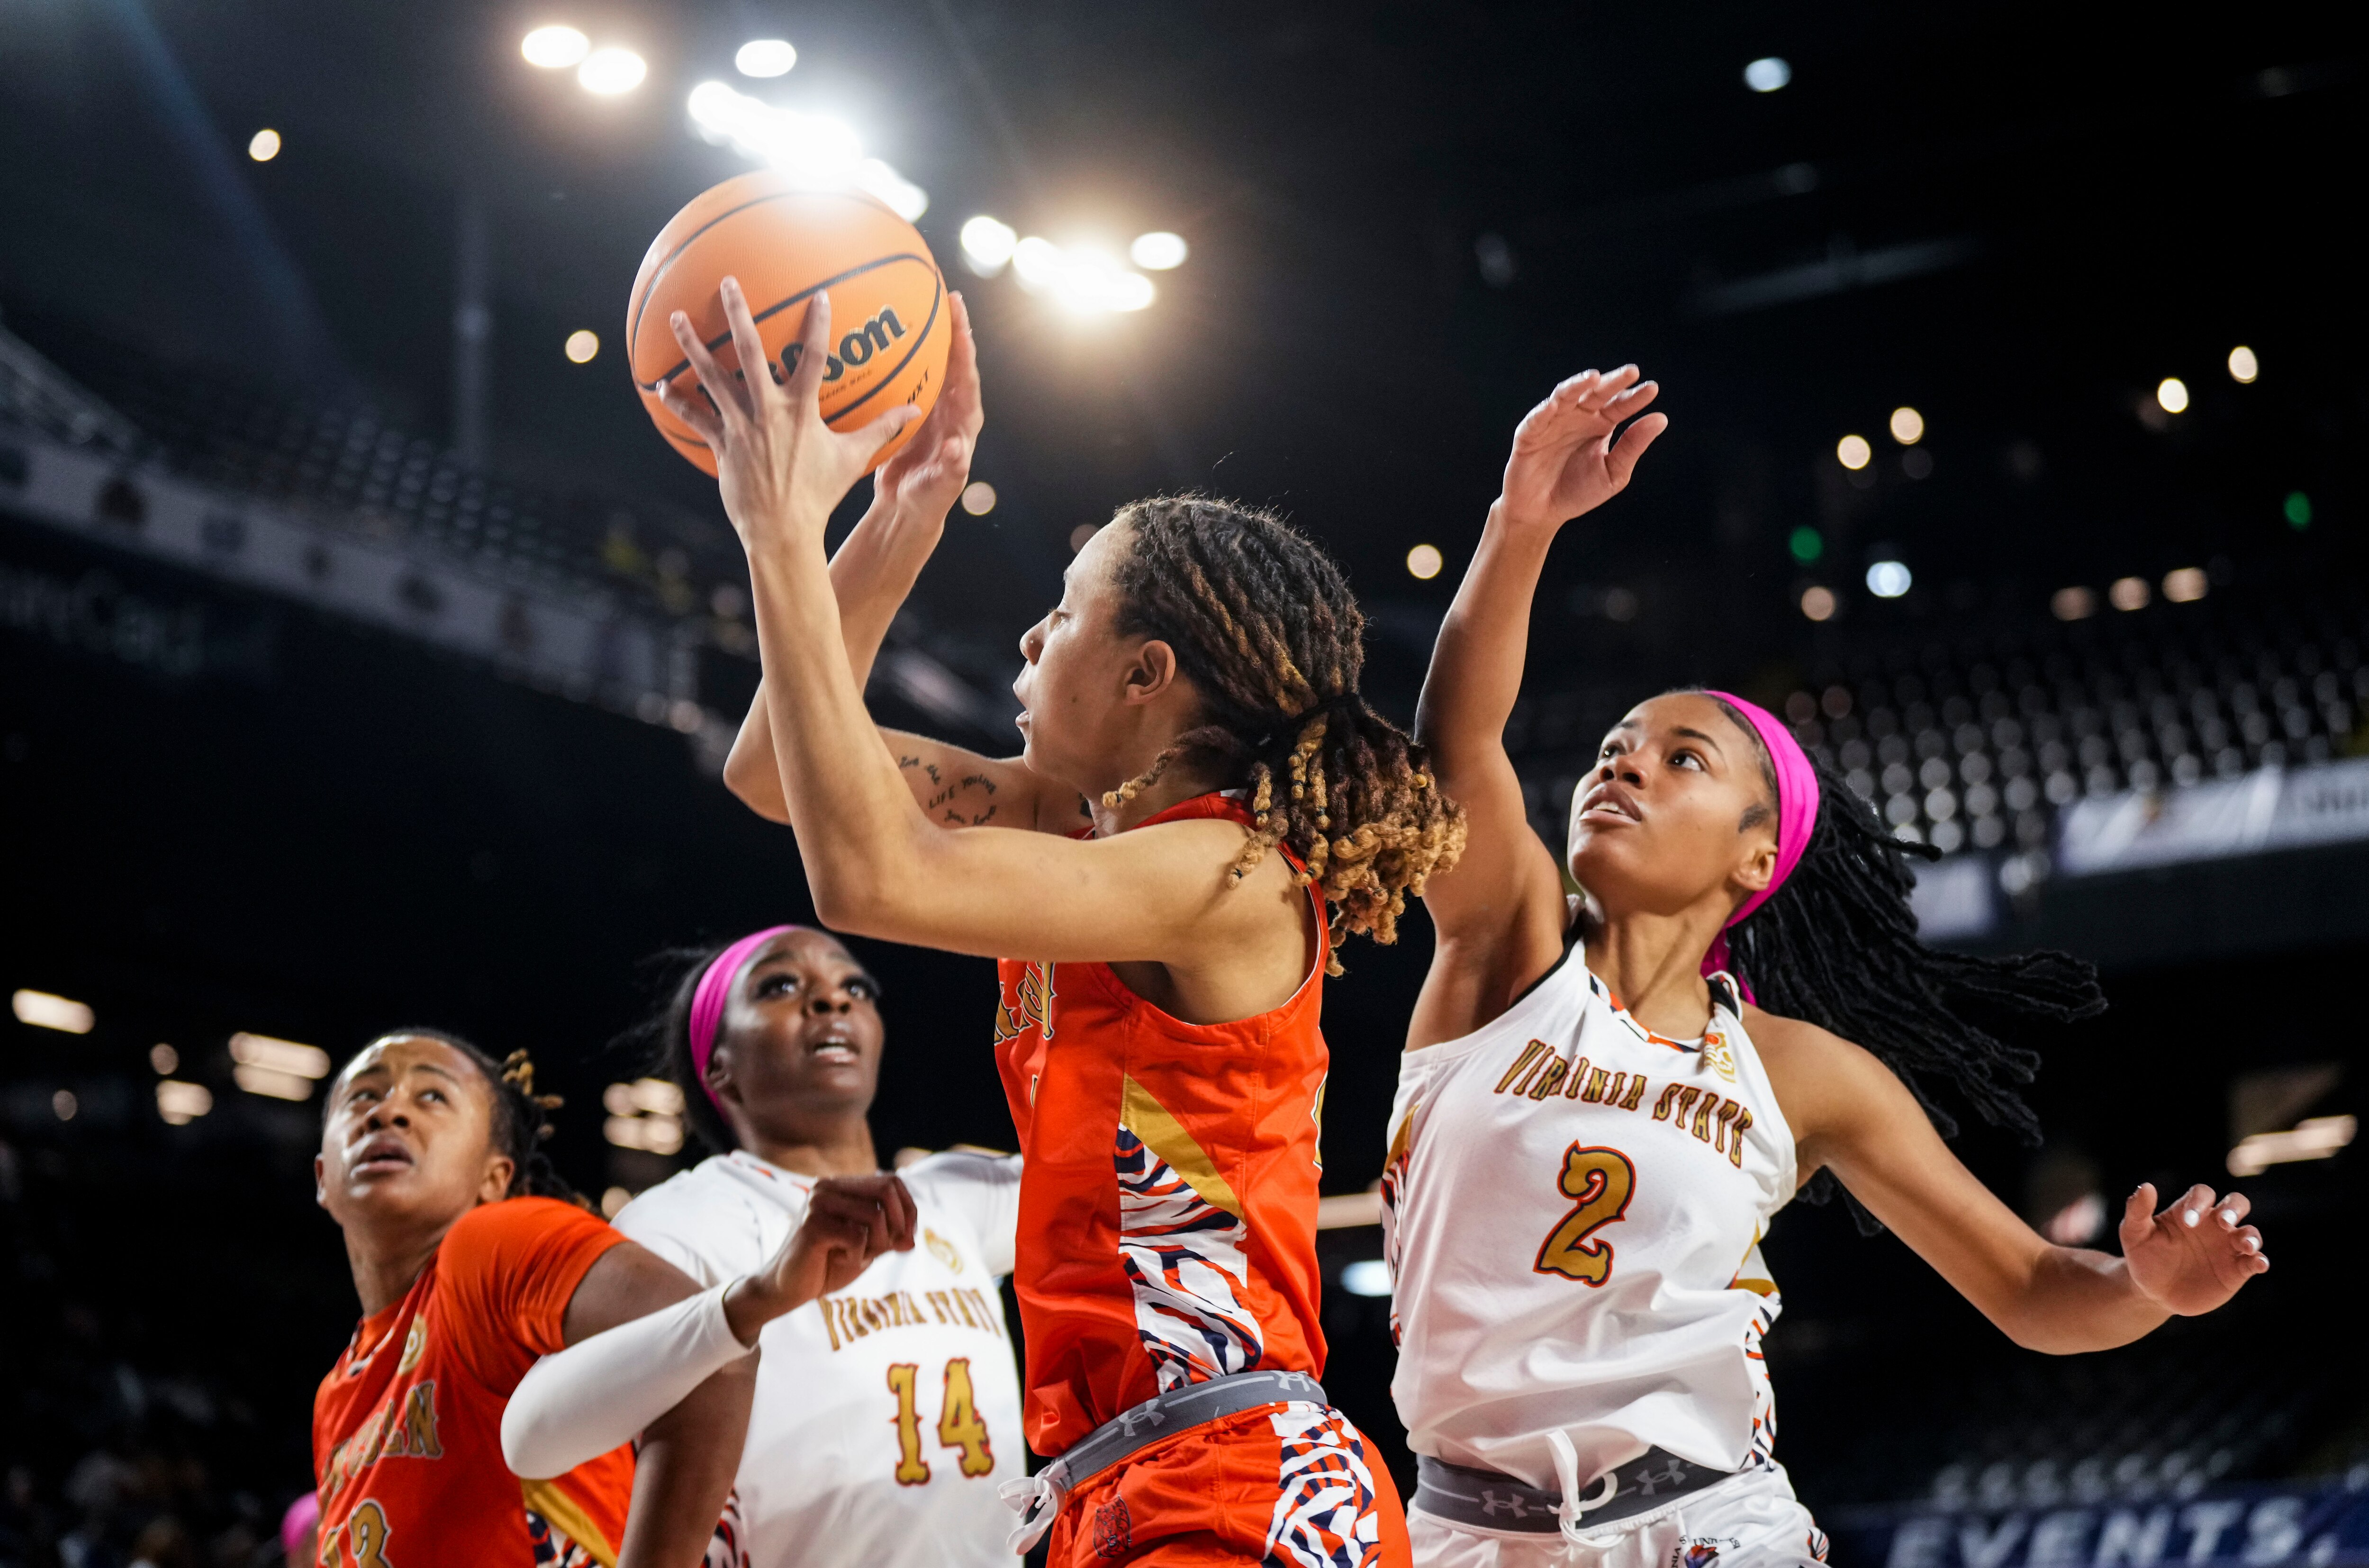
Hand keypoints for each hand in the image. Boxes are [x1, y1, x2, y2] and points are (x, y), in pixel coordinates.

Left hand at [655, 279, 920, 548]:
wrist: (783, 530)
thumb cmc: (820, 494)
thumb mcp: (854, 459)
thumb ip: (881, 429)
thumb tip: (914, 411)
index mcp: (801, 410)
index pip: (814, 357)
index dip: (818, 325)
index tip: (818, 295)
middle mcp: (767, 410)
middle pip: (748, 351)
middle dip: (737, 314)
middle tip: (726, 283)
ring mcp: (740, 426)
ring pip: (711, 377)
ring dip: (692, 345)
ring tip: (675, 318)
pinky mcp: (721, 445)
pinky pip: (695, 418)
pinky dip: (677, 401)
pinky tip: (659, 386)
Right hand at [726, 1174, 917, 1341]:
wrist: (786, 1290)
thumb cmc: (826, 1266)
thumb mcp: (866, 1248)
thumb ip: (890, 1237)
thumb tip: (911, 1240)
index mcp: (840, 1185)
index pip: (892, 1182)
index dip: (908, 1210)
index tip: (905, 1239)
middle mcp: (827, 1186)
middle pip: (887, 1191)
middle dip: (896, 1225)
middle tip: (882, 1250)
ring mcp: (818, 1203)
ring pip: (876, 1216)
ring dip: (876, 1245)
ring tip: (855, 1257)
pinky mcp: (813, 1225)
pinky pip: (858, 1237)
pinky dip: (858, 1256)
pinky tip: (837, 1260)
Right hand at [871, 292, 982, 524]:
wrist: (907, 506)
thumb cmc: (927, 499)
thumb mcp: (938, 486)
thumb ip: (950, 468)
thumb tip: (957, 448)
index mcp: (963, 423)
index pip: (967, 380)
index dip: (965, 352)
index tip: (962, 324)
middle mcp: (952, 409)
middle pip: (955, 362)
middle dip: (954, 329)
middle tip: (948, 296)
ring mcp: (932, 407)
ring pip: (934, 364)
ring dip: (930, 335)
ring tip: (922, 302)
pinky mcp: (912, 409)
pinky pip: (909, 376)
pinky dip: (902, 356)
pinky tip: (886, 336)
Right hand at [1495, 366, 1667, 533]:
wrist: (1542, 512)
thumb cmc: (1578, 492)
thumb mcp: (1613, 472)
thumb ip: (1633, 446)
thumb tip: (1661, 419)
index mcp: (1600, 424)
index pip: (1620, 405)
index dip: (1634, 397)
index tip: (1652, 389)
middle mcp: (1578, 417)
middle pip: (1596, 394)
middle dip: (1612, 382)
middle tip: (1631, 372)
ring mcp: (1553, 423)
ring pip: (1565, 397)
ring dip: (1578, 386)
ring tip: (1594, 378)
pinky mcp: (1529, 435)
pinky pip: (1536, 421)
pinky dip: (1543, 412)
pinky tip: (1554, 405)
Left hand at [2120, 1182, 2266, 1314]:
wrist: (2152, 1291)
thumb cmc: (2143, 1256)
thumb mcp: (2134, 1233)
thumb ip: (2138, 1210)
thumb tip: (2146, 1186)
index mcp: (2189, 1210)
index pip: (2203, 1194)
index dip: (2199, 1202)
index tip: (2187, 1222)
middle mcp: (2213, 1225)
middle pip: (2236, 1203)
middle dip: (2234, 1208)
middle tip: (2224, 1221)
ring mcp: (2227, 1247)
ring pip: (2250, 1232)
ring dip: (2251, 1236)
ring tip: (2245, 1245)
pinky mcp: (2237, 1270)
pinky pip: (2255, 1261)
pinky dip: (2260, 1260)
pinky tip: (2258, 1263)